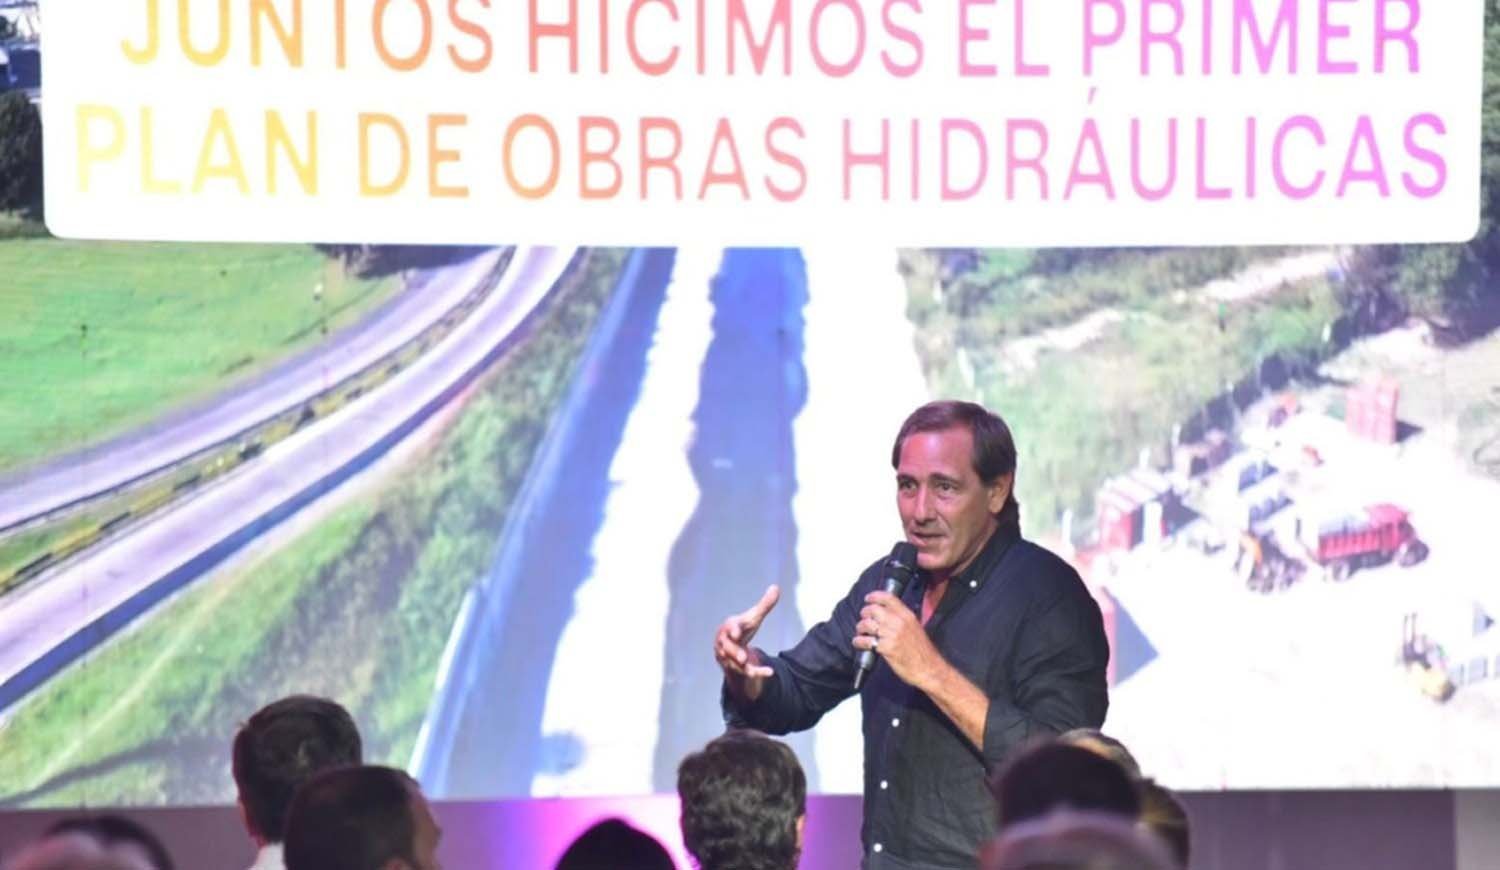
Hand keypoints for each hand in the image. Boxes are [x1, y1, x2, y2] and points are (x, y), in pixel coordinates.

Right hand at [714, 585, 779, 701]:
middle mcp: (726, 644)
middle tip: (741, 657)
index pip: (730, 628)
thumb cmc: (741, 629)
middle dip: (734, 652)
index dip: (732, 630)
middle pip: (728, 648)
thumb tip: (776, 587)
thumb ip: (764, 605)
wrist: (728, 648)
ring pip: (734, 663)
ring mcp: (730, 658)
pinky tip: (769, 672)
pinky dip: (758, 673)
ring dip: (742, 665)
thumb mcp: (753, 617)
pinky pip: (747, 672)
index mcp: (730, 628)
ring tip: (748, 664)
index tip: (736, 632)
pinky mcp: (737, 669)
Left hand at [852, 591, 942, 690]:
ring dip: (860, 628)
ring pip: (867, 624)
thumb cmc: (923, 652)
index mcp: (907, 616)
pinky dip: (859, 642)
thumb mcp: (916, 628)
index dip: (874, 596)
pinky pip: (866, 641)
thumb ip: (902, 619)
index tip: (868, 598)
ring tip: (861, 632)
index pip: (888, 598)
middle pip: (873, 609)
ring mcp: (892, 634)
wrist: (929, 669)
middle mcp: (899, 622)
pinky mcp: (885, 648)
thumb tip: (886, 615)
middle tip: (863, 618)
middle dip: (864, 613)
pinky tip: (859, 643)